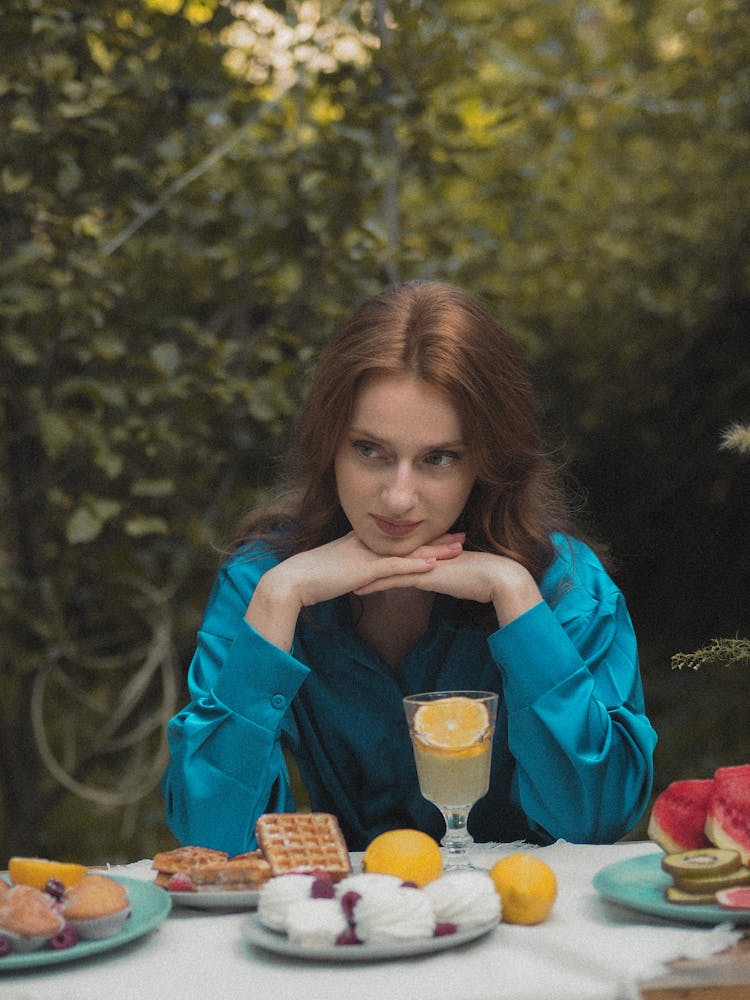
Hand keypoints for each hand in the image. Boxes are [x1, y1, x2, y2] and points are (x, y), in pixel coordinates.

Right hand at [245, 531, 464, 649]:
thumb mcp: (336, 573)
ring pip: (408, 551)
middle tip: (462, 535)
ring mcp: (367, 556)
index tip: (443, 534)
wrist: (292, 581)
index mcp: (362, 544)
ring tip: (459, 547)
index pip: (399, 538)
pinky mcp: (365, 569)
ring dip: (435, 549)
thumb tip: (363, 581)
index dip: (422, 537)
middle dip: (437, 538)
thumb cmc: (309, 580)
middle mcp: (368, 546)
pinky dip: (416, 566)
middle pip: (409, 540)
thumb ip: (352, 574)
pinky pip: (396, 566)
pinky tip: (434, 565)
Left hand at [353, 548, 542, 627]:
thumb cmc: (481, 579)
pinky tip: (358, 590)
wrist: (497, 578)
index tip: (356, 555)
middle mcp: (421, 552)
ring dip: (362, 573)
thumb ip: (442, 574)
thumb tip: (433, 578)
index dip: (375, 552)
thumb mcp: (456, 575)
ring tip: (341, 577)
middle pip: (385, 554)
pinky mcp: (424, 575)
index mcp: (427, 549)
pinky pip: (394, 579)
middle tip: (339, 563)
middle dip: (361, 559)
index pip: (396, 550)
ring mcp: (421, 562)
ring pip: (385, 566)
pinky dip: (374, 584)